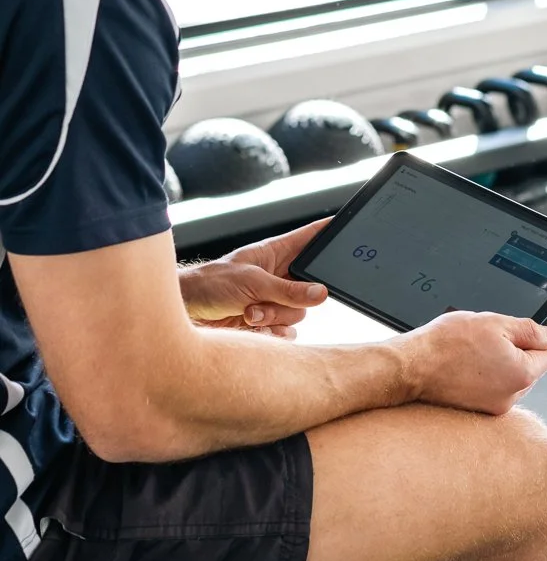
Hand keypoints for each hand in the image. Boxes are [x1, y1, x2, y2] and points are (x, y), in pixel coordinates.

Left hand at [179, 219, 329, 338]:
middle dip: (291, 297)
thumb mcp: (252, 283)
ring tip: (248, 313)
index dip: (328, 232)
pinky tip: (252, 327)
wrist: (184, 316)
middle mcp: (277, 275)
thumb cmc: (210, 285)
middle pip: (310, 287)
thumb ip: (289, 290)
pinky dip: (272, 334)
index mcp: (275, 253)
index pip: (310, 237)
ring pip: (298, 313)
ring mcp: (272, 299)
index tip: (347, 226)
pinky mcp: (265, 322)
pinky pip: (287, 333)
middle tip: (272, 297)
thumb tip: (322, 293)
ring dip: (274, 317)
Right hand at [400, 311, 546, 415]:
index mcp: (521, 374)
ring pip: (513, 378)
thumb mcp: (495, 323)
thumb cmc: (449, 343)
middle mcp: (511, 397)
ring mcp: (494, 407)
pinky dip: (489, 374)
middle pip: (531, 367)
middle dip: (520, 348)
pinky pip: (495, 388)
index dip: (543, 335)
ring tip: (477, 349)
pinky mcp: (478, 409)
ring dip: (504, 362)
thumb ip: (529, 330)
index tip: (530, 326)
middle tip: (494, 334)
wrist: (412, 366)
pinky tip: (470, 363)